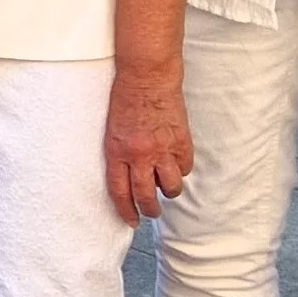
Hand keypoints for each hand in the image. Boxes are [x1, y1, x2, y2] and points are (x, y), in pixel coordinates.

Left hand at [101, 70, 191, 224]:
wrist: (147, 75)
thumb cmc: (126, 98)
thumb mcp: (112, 130)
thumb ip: (120, 154)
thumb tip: (130, 176)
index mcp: (117, 151)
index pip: (120, 192)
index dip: (126, 211)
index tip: (131, 220)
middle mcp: (140, 155)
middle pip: (146, 196)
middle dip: (149, 210)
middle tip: (151, 212)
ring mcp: (163, 149)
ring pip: (170, 188)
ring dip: (168, 191)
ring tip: (165, 185)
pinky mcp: (182, 142)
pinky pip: (185, 168)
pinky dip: (181, 169)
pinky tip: (175, 162)